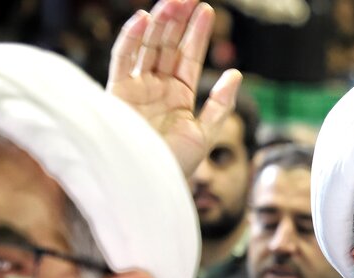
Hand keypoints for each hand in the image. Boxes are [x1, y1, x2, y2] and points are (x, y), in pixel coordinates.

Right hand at [107, 0, 242, 176]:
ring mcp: (136, 88)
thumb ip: (220, 104)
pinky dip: (131, 39)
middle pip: (167, 46)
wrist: (149, 184)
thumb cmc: (175, 166)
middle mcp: (156, 88)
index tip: (207, 11)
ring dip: (160, 23)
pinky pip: (123, 60)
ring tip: (174, 1)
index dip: (197, 34)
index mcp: (178, 95)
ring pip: (147, 47)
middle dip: (178, 21)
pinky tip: (145, 19)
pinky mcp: (117, 93)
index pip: (188, 57)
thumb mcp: (205, 133)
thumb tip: (236, 74)